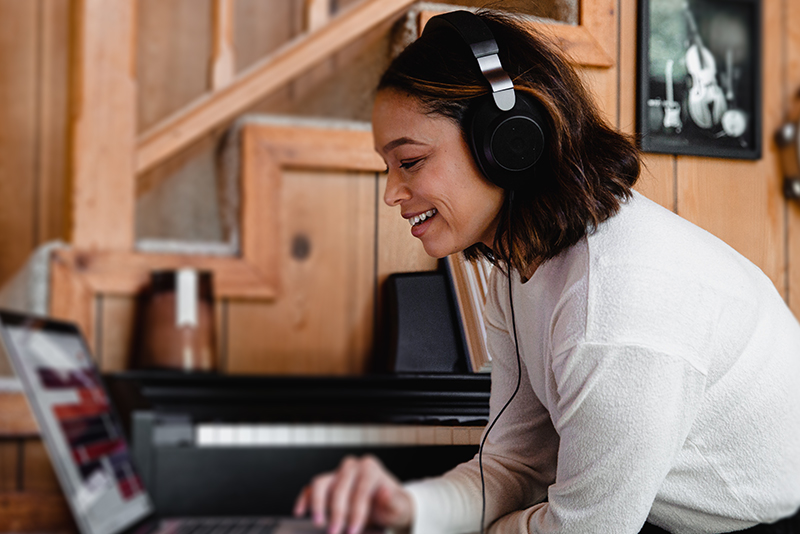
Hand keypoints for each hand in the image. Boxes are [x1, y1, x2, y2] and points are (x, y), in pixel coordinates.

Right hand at [293, 455, 413, 533]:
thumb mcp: (399, 506)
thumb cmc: (391, 506)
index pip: (360, 489)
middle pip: (340, 487)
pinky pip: (311, 489)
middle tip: (336, 532)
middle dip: (337, 512)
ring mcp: (336, 474)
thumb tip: (384, 491)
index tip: (353, 530)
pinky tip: (300, 511)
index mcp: (370, 468)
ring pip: (321, 483)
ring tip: (319, 522)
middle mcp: (352, 467)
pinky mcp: (326, 485)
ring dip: (318, 504)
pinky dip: (304, 499)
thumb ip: (394, 500)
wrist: (386, 506)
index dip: (356, 512)